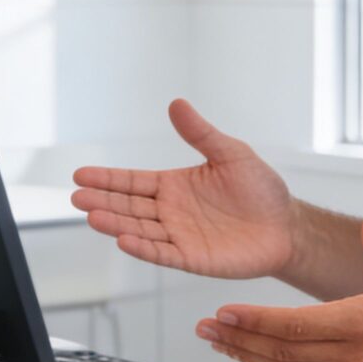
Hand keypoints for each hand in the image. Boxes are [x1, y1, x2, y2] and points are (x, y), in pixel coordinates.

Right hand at [71, 99, 294, 279]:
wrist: (286, 226)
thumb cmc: (260, 189)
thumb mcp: (230, 153)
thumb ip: (200, 133)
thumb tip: (176, 103)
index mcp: (174, 185)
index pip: (132, 182)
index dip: (107, 178)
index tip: (80, 175)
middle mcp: (170, 211)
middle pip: (128, 206)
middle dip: (102, 201)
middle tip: (76, 197)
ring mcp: (178, 236)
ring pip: (139, 229)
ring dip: (115, 223)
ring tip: (92, 216)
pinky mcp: (192, 258)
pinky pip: (162, 253)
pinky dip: (142, 247)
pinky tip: (123, 240)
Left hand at [197, 216, 362, 361]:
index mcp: (362, 326)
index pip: (294, 327)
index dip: (254, 321)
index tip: (223, 314)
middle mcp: (353, 358)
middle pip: (281, 353)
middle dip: (238, 340)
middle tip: (204, 330)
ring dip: (252, 358)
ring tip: (221, 345)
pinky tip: (260, 359)